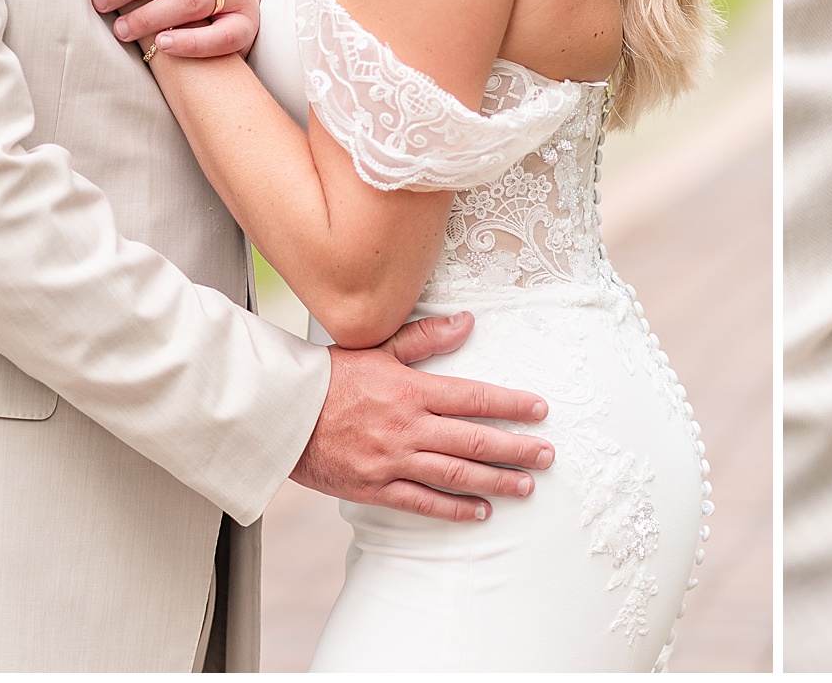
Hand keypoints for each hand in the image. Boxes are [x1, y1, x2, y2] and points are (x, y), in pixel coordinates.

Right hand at [290, 311, 555, 520]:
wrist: (283, 414)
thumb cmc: (331, 377)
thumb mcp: (378, 347)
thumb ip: (425, 337)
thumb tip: (467, 321)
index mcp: (412, 391)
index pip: (475, 398)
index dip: (511, 405)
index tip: (540, 411)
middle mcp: (409, 428)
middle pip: (475, 441)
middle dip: (516, 449)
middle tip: (548, 455)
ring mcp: (393, 461)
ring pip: (456, 475)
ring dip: (495, 481)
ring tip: (525, 485)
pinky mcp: (376, 488)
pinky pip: (423, 503)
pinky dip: (454, 509)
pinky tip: (480, 511)